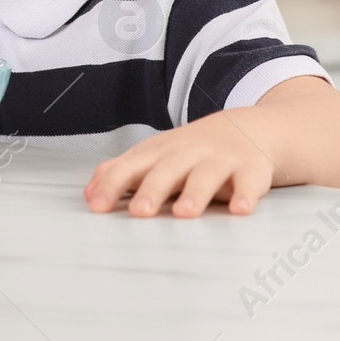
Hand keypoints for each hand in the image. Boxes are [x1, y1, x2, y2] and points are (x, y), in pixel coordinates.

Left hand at [83, 107, 280, 218]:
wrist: (248, 127)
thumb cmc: (192, 150)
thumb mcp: (155, 156)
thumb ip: (122, 173)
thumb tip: (89, 193)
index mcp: (160, 153)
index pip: (131, 167)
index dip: (113, 185)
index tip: (97, 205)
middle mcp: (188, 154)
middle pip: (167, 170)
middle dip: (152, 190)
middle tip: (139, 212)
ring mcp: (220, 160)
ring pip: (206, 175)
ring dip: (195, 193)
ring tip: (184, 213)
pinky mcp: (250, 170)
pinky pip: (249, 183)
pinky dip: (246, 195)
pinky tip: (240, 209)